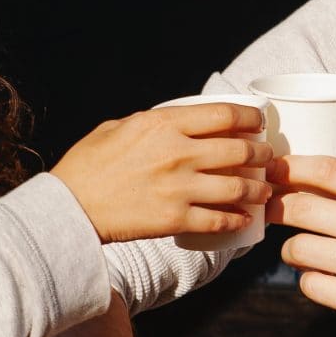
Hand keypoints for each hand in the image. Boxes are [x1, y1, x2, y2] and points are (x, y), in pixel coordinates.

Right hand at [53, 103, 266, 243]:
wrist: (67, 208)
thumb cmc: (87, 165)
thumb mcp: (117, 127)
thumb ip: (151, 123)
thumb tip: (176, 121)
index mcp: (163, 124)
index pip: (225, 115)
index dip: (252, 119)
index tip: (260, 123)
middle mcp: (177, 154)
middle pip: (241, 151)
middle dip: (263, 155)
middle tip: (268, 159)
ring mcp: (178, 188)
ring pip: (238, 188)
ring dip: (259, 190)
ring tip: (264, 191)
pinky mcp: (175, 220)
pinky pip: (220, 221)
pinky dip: (238, 221)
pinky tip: (244, 220)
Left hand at [271, 152, 335, 336]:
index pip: (326, 169)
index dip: (289, 166)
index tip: (272, 169)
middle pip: (300, 208)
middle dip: (276, 208)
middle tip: (270, 211)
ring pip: (297, 249)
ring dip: (291, 250)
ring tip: (302, 250)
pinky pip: (310, 285)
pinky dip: (310, 281)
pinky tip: (323, 278)